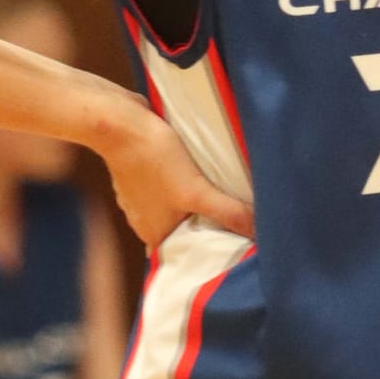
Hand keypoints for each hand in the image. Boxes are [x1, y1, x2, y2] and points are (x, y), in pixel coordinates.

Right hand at [100, 102, 252, 246]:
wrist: (120, 122)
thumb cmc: (154, 159)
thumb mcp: (197, 191)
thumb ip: (228, 213)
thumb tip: (259, 232)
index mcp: (153, 235)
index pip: (184, 256)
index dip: (206, 252)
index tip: (230, 245)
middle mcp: (142, 221)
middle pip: (181, 230)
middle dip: (204, 225)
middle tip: (233, 218)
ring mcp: (137, 197)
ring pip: (173, 206)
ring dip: (192, 202)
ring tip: (218, 193)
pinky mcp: (138, 174)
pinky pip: (165, 184)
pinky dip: (179, 181)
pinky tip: (196, 169)